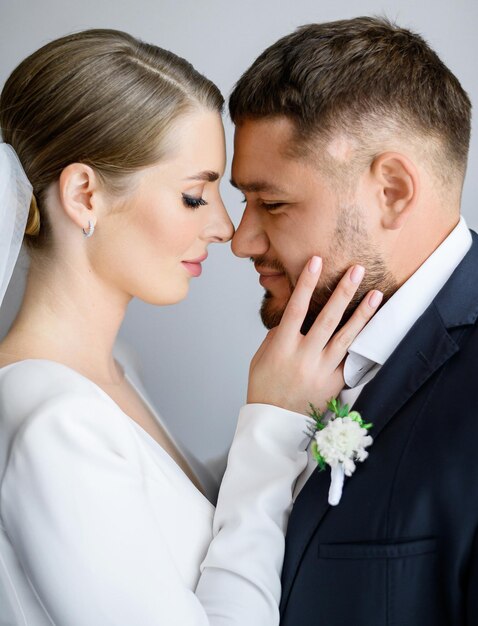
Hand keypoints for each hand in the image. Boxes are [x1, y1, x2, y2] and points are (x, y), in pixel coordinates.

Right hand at [247, 256, 382, 414]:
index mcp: (281, 348)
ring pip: (345, 338)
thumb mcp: (262, 358)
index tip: (316, 262)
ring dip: (362, 315)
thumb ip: (278, 335)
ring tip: (375, 294)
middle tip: (356, 270)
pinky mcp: (334, 383)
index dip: (306, 283)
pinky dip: (362, 342)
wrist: (275, 423)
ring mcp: (321, 371)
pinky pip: (351, 359)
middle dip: (342, 292)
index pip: (295, 308)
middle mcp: (303, 357)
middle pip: (327, 319)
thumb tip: (294, 317)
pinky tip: (375, 327)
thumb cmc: (264, 387)